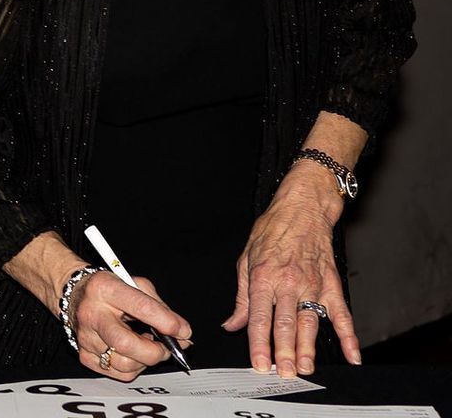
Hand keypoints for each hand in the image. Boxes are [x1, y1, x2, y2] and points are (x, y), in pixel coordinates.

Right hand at [70, 267, 193, 380]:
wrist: (74, 295)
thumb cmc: (109, 290)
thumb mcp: (134, 284)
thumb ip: (160, 307)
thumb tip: (183, 333)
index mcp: (105, 289)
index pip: (142, 307)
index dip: (168, 323)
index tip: (183, 331)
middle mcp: (92, 313)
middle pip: (127, 344)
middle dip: (155, 351)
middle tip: (166, 348)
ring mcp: (86, 337)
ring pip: (125, 364)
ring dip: (145, 360)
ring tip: (146, 346)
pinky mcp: (84, 354)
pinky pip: (117, 373)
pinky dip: (133, 367)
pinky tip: (132, 353)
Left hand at [224, 168, 356, 374]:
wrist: (302, 209)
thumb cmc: (272, 231)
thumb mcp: (245, 259)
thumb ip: (241, 297)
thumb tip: (232, 324)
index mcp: (263, 277)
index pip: (259, 318)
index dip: (258, 344)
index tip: (259, 364)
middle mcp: (288, 283)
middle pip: (285, 324)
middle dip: (284, 352)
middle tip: (284, 374)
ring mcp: (313, 285)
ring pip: (310, 323)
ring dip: (308, 348)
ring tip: (305, 369)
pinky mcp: (332, 285)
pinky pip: (342, 314)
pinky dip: (349, 336)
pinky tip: (352, 356)